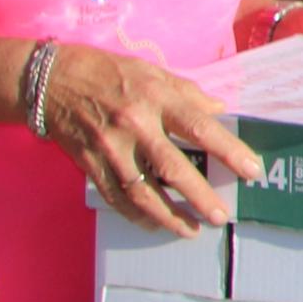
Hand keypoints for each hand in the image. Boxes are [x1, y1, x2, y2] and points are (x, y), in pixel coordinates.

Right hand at [40, 46, 256, 234]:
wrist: (51, 80)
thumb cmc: (107, 72)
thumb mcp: (152, 71)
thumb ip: (187, 92)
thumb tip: (219, 110)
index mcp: (156, 98)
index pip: (201, 127)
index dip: (229, 151)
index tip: (251, 171)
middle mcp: (135, 124)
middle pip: (173, 168)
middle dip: (200, 197)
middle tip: (220, 216)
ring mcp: (110, 147)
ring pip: (142, 191)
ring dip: (168, 216)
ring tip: (191, 230)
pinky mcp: (89, 162)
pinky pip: (115, 196)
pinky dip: (134, 214)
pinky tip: (153, 224)